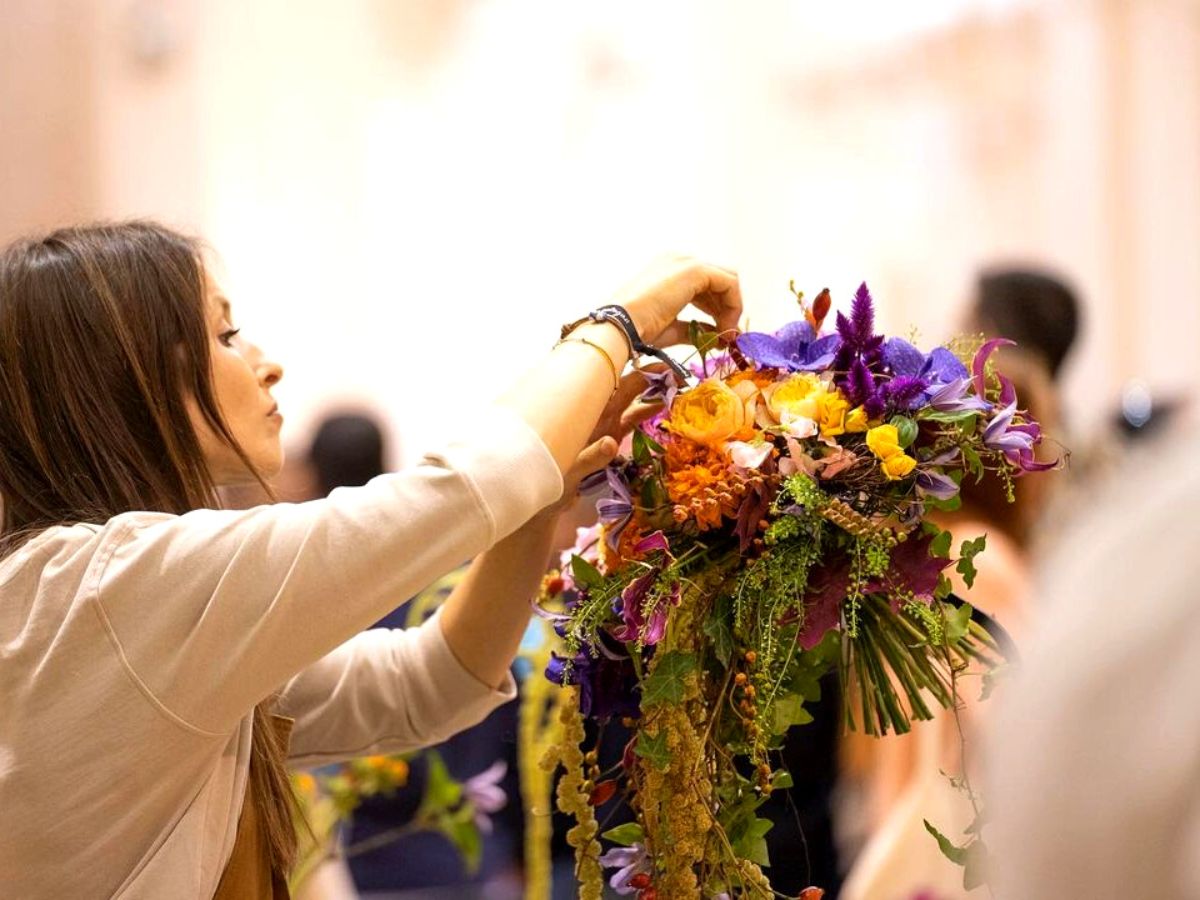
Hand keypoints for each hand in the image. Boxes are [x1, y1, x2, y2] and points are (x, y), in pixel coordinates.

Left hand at [536, 368, 662, 517]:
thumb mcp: (568, 469)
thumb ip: (591, 458)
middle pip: (627, 388)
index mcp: (587, 411)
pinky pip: (630, 422)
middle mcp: (596, 414)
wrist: (540, 496)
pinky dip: (646, 414)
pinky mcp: (608, 440)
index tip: (661, 367)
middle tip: (677, 375)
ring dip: (652, 396)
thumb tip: (612, 443)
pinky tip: (663, 408)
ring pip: (631, 404)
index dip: (637, 373)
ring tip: (677, 389)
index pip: (614, 383)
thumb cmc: (549, 476)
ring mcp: (604, 426)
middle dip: (651, 379)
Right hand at [612, 254, 742, 347]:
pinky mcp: (695, 269)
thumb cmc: (638, 329)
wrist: (621, 325)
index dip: (717, 309)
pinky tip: (724, 327)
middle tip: (727, 335)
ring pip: (727, 280)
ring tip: (724, 335)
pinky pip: (729, 283)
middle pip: (719, 280)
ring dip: (731, 309)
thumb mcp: (672, 328)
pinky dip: (733, 305)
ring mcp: (687, 262)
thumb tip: (717, 337)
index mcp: (669, 270)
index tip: (720, 333)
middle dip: (727, 308)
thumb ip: (695, 329)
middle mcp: (679, 261)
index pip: (706, 284)